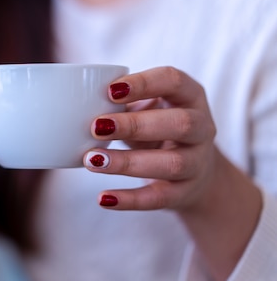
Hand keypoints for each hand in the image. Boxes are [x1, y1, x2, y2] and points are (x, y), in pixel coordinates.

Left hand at [83, 66, 221, 211]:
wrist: (195, 172)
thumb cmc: (158, 128)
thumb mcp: (147, 108)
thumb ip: (122, 102)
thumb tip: (78, 102)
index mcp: (190, 96)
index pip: (173, 81)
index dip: (144, 83)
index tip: (110, 90)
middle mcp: (202, 128)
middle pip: (179, 123)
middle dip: (135, 125)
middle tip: (96, 127)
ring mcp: (197, 163)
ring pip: (171, 163)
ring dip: (127, 162)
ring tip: (91, 159)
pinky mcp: (184, 193)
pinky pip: (159, 198)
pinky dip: (130, 200)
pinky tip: (103, 198)